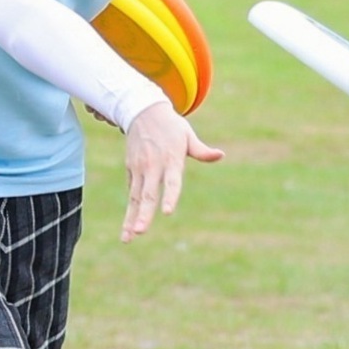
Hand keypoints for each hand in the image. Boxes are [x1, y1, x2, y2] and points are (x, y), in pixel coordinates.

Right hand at [118, 94, 222, 241]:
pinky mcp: (130, 170)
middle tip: (140, 232)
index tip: (167, 212)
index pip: (171, 182)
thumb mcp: (188, 136)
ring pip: (134, 198)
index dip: (170, 197)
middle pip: (147, 194)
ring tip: (128, 238)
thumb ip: (202, 150)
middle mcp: (152, 167)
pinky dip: (129, 211)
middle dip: (143, 214)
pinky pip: (130, 194)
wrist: (142, 111)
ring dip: (130, 219)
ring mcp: (139, 169)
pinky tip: (128, 229)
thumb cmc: (171, 126)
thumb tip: (220, 155)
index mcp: (171, 160)